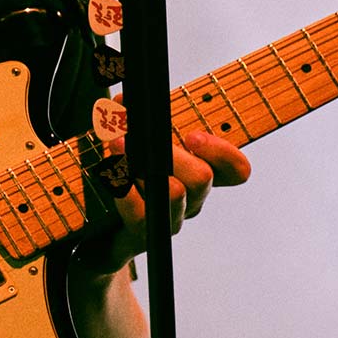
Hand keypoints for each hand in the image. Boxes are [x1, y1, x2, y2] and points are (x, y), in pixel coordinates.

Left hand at [75, 128, 250, 278]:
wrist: (101, 230)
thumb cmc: (127, 177)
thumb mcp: (135, 144)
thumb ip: (134, 119)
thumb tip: (121, 102)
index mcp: (200, 175)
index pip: (236, 171)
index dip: (223, 153)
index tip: (192, 136)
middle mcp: (191, 200)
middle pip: (202, 178)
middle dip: (173, 153)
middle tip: (145, 136)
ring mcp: (169, 220)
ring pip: (174, 194)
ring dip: (145, 164)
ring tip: (119, 144)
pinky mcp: (143, 235)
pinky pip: (141, 215)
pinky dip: (126, 191)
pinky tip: (114, 177)